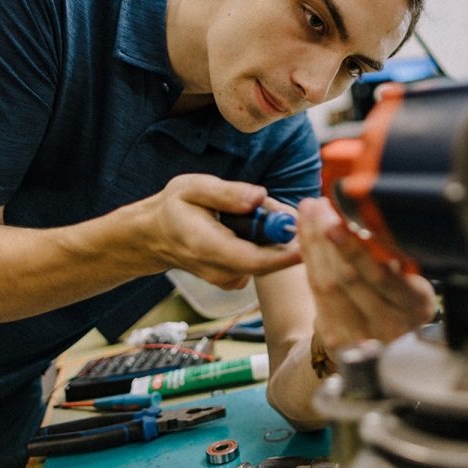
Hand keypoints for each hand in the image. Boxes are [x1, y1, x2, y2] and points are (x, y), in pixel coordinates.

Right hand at [148, 174, 300, 288]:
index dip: (287, 254)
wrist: (155, 236)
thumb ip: (227, 193)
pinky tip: (250, 226)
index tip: (312, 239)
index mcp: (208, 247)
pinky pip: (262, 261)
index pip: (255, 259)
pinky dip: (265, 242)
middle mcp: (221, 271)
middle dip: (286, 234)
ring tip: (253, 210)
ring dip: (272, 235)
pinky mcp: (236, 279)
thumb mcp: (192, 188)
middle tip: (284, 204)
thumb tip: (260, 197)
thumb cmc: (174, 208)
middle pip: (269, 261)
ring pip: (267, 259)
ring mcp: (229, 279)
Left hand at [297, 197, 436, 350]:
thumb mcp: (413, 284)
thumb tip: (370, 223)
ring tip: (309, 212)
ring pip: (327, 283)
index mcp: (416, 306)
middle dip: (329, 237)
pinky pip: (315, 291)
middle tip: (320, 207)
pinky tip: (305, 235)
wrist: (385, 350)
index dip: (357, 248)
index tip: (341, 220)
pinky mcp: (335, 337)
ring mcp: (359, 335)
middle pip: (349, 278)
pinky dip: (308, 257)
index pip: (382, 276)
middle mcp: (390, 325)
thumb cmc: (402, 303)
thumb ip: (396, 261)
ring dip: (314, 242)